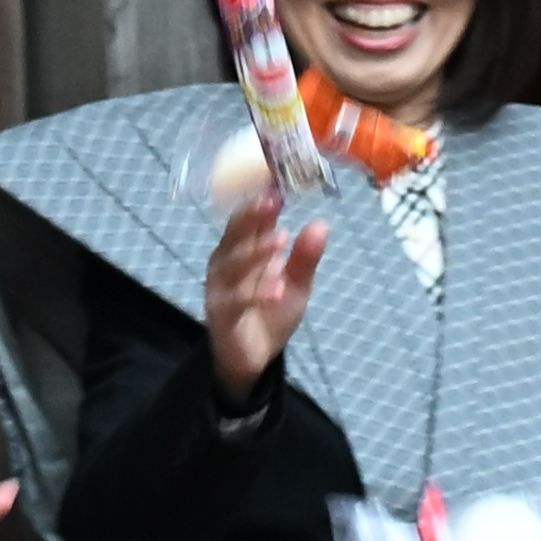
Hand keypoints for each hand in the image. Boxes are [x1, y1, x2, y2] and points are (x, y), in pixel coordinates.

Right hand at [204, 188, 327, 406]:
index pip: (248, 219)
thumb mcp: (297, 282)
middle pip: (235, 234)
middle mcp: (225, 263)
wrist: (254, 357)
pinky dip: (256, 294)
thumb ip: (306, 256)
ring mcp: (219, 288)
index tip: (278, 182)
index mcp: (241, 248)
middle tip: (274, 199)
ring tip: (281, 239)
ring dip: (257, 251)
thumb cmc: (271, 312)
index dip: (261, 200)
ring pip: (233, 264)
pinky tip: (277, 289)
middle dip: (253, 215)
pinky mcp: (221, 314)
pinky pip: (236, 301)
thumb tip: (321, 223)